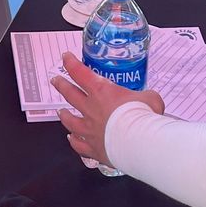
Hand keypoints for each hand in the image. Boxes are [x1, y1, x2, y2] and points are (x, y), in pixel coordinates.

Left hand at [51, 53, 163, 170]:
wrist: (140, 142)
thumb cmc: (143, 117)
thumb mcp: (149, 98)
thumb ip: (145, 97)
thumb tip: (149, 100)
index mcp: (102, 92)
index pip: (80, 73)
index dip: (71, 63)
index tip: (66, 58)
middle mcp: (91, 109)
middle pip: (70, 94)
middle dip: (61, 85)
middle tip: (56, 80)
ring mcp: (89, 130)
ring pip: (69, 121)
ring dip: (64, 115)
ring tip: (61, 112)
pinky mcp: (93, 148)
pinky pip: (78, 145)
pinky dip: (74, 141)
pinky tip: (71, 139)